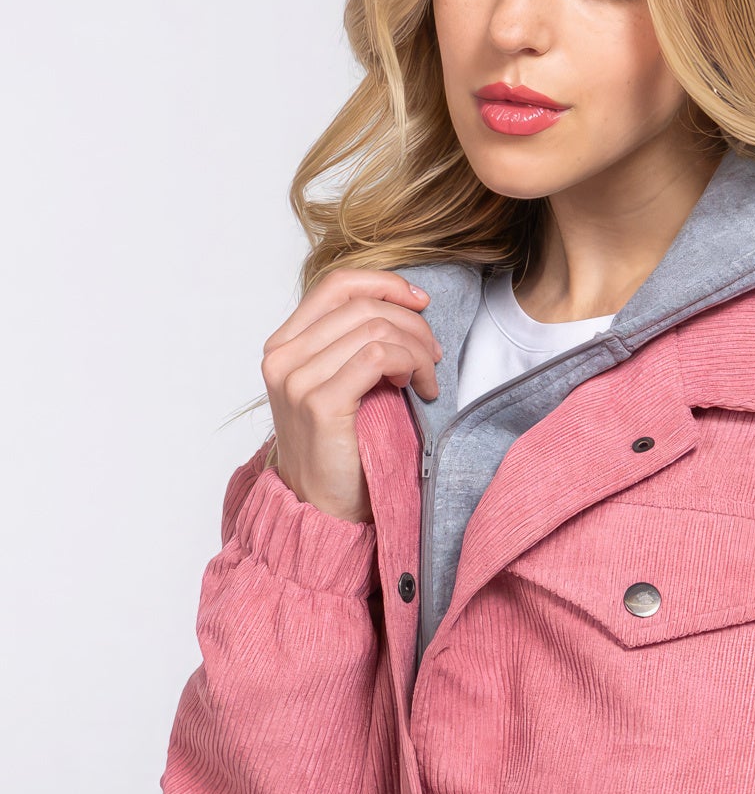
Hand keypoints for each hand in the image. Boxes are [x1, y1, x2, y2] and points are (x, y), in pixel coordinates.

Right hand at [260, 268, 441, 522]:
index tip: (420, 302)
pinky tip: (421, 390)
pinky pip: (377, 356)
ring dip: (416, 349)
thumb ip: (354, 345)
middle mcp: (282, 357)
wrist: (324, 510)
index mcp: (283, 345)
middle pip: (361, 306)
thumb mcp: (343, 385)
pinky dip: (410, 364)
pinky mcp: (319, 402)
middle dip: (412, 324)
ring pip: (374, 328)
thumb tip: (406, 308)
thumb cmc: (341, 451)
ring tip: (428, 378)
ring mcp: (296, 379)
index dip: (385, 284)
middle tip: (435, 355)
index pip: (336, 285)